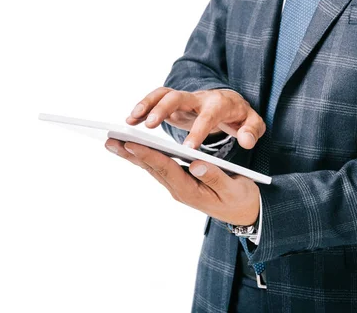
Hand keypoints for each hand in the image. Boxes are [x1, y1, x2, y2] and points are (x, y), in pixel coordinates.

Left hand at [105, 139, 259, 225]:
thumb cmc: (242, 199)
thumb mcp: (234, 189)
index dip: (149, 155)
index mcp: (191, 190)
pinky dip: (145, 157)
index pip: (166, 169)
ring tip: (113, 143)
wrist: (246, 213)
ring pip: (152, 168)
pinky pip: (159, 168)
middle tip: (109, 142)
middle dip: (131, 154)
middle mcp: (180, 190)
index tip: (131, 143)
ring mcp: (179, 187)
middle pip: (152, 168)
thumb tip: (196, 164)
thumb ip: (215, 177)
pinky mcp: (181, 183)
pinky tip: (134, 149)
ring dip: (133, 155)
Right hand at [126, 87, 265, 149]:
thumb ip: (252, 132)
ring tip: (130, 122)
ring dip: (146, 105)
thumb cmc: (240, 116)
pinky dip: (142, 108)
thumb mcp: (253, 124)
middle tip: (149, 127)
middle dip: (163, 110)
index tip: (189, 148)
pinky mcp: (174, 103)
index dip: (199, 130)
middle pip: (178, 97)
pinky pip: (155, 100)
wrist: (231, 102)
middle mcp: (199, 98)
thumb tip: (246, 142)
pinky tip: (130, 122)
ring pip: (162, 94)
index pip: (208, 116)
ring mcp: (185, 99)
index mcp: (219, 104)